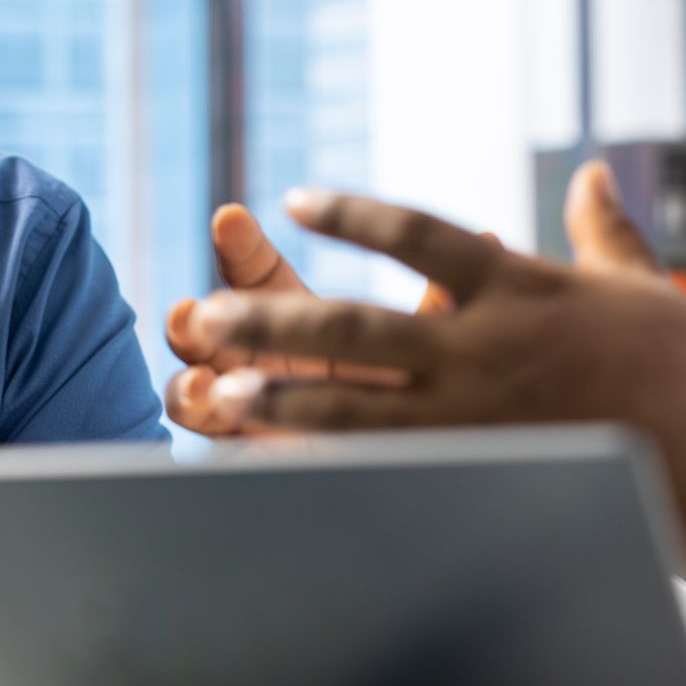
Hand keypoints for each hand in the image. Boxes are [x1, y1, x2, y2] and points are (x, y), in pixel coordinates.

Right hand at [165, 201, 453, 439]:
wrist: (450, 467)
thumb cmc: (447, 393)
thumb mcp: (450, 343)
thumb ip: (448, 305)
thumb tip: (490, 240)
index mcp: (314, 324)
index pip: (263, 275)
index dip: (243, 248)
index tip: (233, 219)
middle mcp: (278, 363)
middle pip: (225, 332)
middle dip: (206, 317)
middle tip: (195, 311)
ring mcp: (264, 410)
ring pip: (209, 387)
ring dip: (195, 379)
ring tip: (200, 379)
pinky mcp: (264, 456)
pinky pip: (224, 442)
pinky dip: (213, 426)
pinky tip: (213, 415)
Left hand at [173, 167, 685, 569]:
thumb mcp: (643, 288)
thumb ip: (601, 231)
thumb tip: (588, 174)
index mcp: (522, 288)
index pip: (421, 236)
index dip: (355, 214)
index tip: (298, 198)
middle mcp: (488, 350)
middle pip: (360, 325)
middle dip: (278, 319)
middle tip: (210, 312)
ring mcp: (481, 420)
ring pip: (359, 407)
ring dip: (282, 400)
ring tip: (215, 395)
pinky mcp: (486, 476)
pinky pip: (389, 471)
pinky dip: (329, 470)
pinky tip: (277, 472)